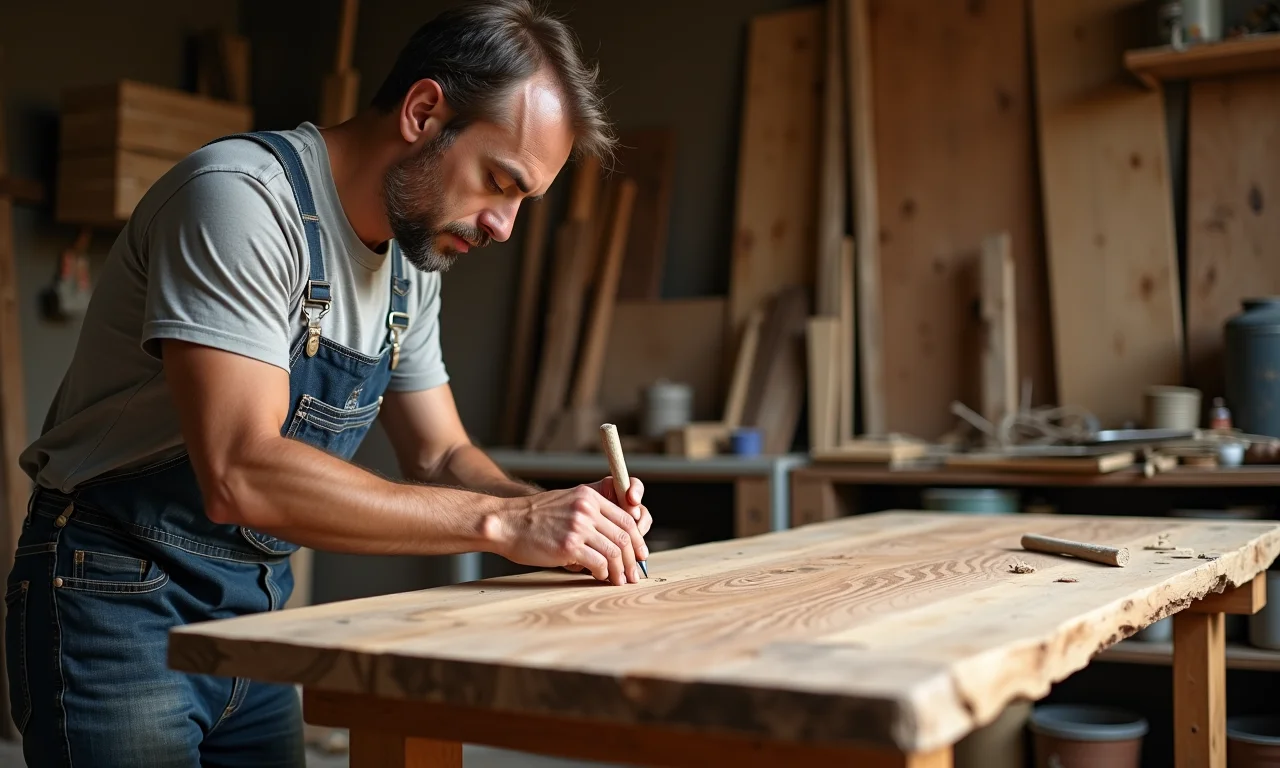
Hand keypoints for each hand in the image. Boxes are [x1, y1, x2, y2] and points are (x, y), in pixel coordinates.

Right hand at [489, 483, 649, 584]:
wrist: (506, 523)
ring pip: (614, 551)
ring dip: (620, 570)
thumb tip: (613, 540)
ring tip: (619, 581)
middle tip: (633, 574)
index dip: (637, 539)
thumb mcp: (566, 504)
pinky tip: (600, 577)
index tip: (640, 554)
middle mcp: (587, 508)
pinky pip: (599, 562)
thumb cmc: (533, 518)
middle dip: (633, 559)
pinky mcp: (569, 545)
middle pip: (624, 536)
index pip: (625, 518)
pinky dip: (603, 573)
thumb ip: (590, 515)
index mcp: (589, 496)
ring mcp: (578, 526)